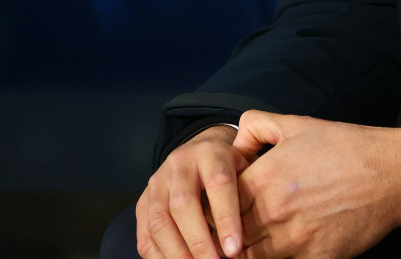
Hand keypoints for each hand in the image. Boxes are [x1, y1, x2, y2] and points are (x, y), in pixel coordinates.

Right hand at [137, 124, 253, 258]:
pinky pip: (145, 235)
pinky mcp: (143, 202)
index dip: (226, 218)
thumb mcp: (246, 167)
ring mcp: (157, 183)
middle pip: (183, 204)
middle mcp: (179, 164)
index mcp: (211, 153)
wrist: (200, 151)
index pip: (218, 183)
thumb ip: (250, 192)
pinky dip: (159, 257)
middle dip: (198, 241)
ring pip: (159, 221)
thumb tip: (258, 232)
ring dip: (177, 253)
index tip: (234, 249)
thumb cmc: (231, 167)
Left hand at [231, 111, 400, 258]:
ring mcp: (296, 239)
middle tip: (225, 233)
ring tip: (250, 242)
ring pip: (250, 258)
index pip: (217, 206)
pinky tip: (280, 250)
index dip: (213, 211)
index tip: (216, 211)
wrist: (394, 173)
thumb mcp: (299, 123)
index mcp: (265, 178)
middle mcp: (275, 211)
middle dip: (223, 236)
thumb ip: (257, 125)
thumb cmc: (347, 146)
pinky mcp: (317, 258)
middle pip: (228, 238)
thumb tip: (233, 143)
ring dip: (246, 252)